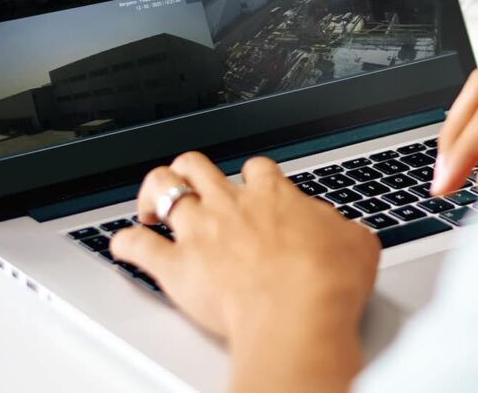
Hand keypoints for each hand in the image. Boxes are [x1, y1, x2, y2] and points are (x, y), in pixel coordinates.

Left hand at [110, 153, 379, 391]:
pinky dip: (125, 244)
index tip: (251, 185)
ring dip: (153, 193)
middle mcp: (231, 204)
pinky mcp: (176, 266)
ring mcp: (200, 232)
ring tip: (151, 205)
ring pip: (163, 188)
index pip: (255, 167)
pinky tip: (121, 245)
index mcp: (273, 195)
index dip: (251, 175)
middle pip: (198, 164)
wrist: (297, 313)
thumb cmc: (327, 281)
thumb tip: (344, 231)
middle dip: (190, 169)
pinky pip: (138, 246)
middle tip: (191, 184)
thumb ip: (341, 229)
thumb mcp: (356, 243)